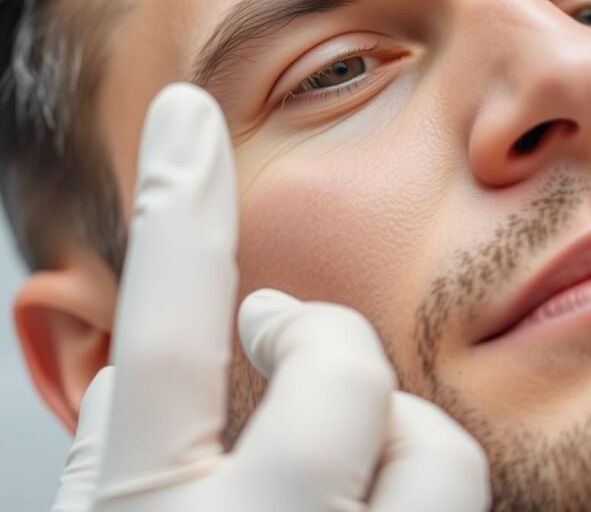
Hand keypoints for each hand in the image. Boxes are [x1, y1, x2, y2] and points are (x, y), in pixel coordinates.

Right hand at [51, 84, 489, 511]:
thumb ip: (120, 459)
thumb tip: (135, 370)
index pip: (164, 339)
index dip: (178, 217)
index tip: (189, 117)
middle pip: (340, 368)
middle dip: (330, 338)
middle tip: (298, 345)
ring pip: (435, 447)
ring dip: (404, 437)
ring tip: (361, 472)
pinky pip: (470, 507)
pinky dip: (427, 498)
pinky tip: (382, 510)